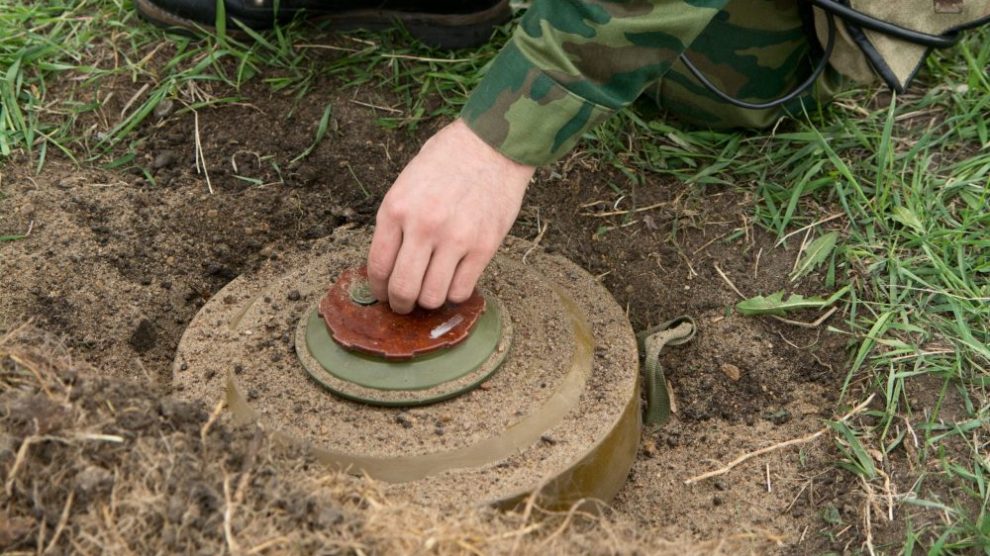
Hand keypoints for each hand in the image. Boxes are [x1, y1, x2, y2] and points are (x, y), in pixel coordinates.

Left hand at [368, 118, 534, 313]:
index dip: (378, 289)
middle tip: (404, 304)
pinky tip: (454, 280)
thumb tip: (389, 264)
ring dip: (429, 300)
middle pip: (403, 289)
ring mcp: (455, 238)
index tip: (383, 293)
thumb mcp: (407, 183)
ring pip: (432, 297)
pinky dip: (455, 293)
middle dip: (400, 304)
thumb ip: (396, 222)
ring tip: (432, 291)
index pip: (378, 266)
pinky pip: (462, 290)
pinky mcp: (484, 246)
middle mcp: (423, 226)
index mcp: (397, 209)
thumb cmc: (447, 160)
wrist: (492, 144)